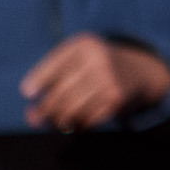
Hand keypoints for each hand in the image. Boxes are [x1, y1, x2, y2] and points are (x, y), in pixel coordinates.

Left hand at [21, 32, 169, 130]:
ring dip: (58, 121)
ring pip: (71, 110)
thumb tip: (31, 117)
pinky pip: (87, 120)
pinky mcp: (116, 99)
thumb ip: (50, 79)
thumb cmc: (96, 66)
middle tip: (36, 117)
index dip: (37, 81)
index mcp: (83, 45)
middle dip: (43, 110)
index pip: (52, 67)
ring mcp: (108, 80)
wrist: (141, 70)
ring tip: (56, 121)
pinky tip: (76, 123)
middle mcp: (96, 60)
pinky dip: (77, 125)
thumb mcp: (77, 58)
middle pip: (59, 94)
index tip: (28, 93)